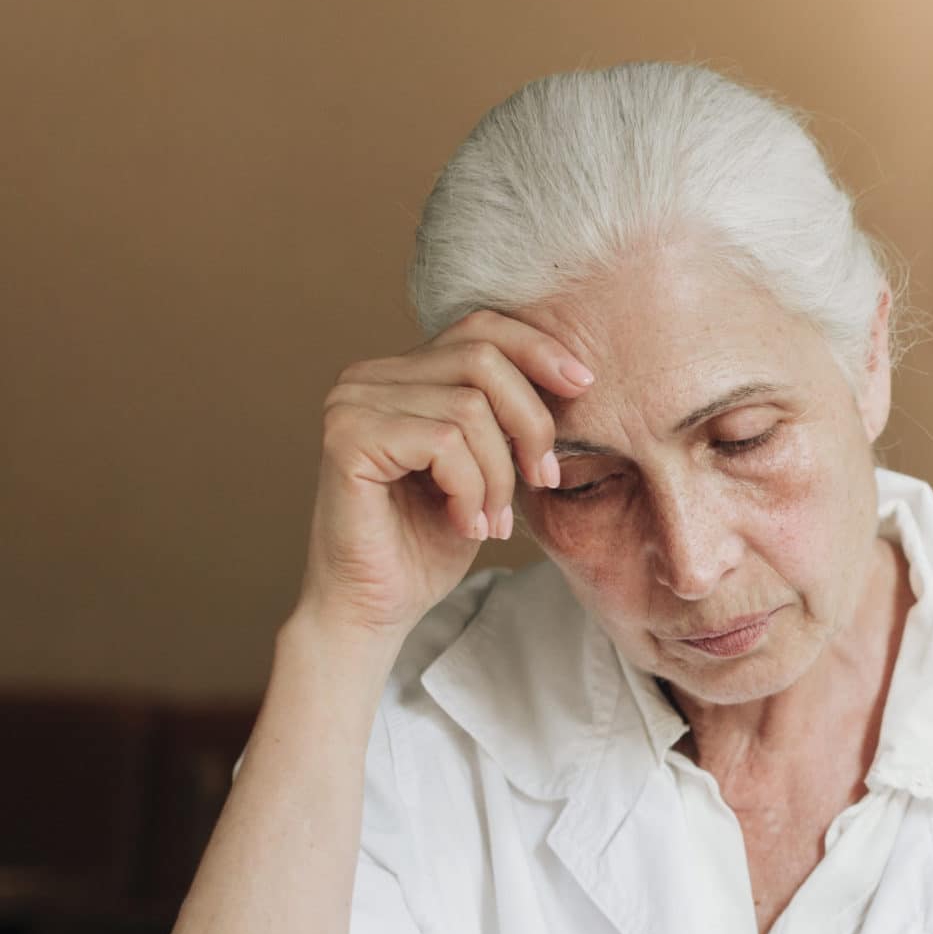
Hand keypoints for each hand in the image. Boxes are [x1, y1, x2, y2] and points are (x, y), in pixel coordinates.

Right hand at [299, 309, 595, 640]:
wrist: (377, 606)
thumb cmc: (432, 541)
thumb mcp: (490, 467)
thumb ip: (509, 418)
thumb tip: (575, 377)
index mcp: (403, 373)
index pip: (481, 326)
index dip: (538, 348)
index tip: (585, 386)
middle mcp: (369, 376)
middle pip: (483, 358)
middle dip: (531, 423)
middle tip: (543, 481)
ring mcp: (352, 402)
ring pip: (470, 407)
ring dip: (499, 476)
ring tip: (492, 520)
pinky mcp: (346, 436)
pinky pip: (444, 442)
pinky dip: (471, 490)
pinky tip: (465, 524)